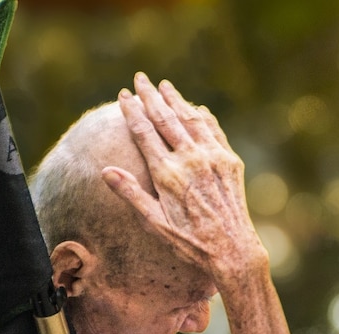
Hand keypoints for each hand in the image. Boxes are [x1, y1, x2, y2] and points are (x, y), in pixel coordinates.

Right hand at [105, 72, 266, 277]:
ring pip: (191, 119)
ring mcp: (213, 158)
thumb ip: (131, 194)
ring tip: (165, 85)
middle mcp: (190, 160)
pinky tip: (196, 108)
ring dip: (176, 100)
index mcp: (167, 174)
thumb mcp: (154, 223)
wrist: (233, 250)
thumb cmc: (190, 242)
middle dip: (151, 96)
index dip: (132, 111)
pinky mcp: (230, 161)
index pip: (145, 132)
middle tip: (140, 78)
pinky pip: (213, 131)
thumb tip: (105, 171)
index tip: (123, 95)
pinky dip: (202, 116)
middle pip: (166, 118)